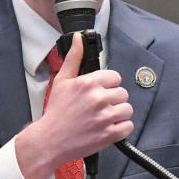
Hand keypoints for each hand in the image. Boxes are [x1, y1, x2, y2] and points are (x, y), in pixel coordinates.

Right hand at [16, 33, 133, 178]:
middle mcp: (98, 98)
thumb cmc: (56, 111)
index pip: (115, 77)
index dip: (108, 85)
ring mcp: (105, 117)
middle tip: (100, 106)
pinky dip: (121, 128)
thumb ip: (74, 58)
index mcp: (88, 83)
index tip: (100, 92)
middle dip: (113, 99)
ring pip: (127, 109)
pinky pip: (128, 126)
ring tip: (104, 117)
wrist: (50, 140)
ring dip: (118, 114)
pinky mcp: (109, 134)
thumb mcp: (62, 80)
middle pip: (123, 93)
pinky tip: (108, 127)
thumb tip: (79, 39)